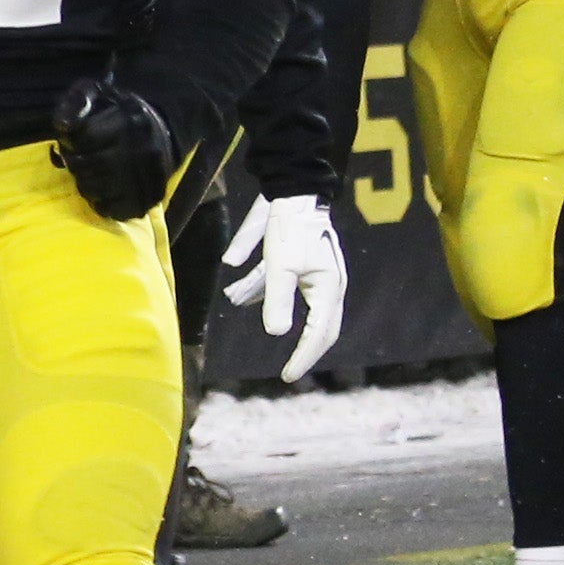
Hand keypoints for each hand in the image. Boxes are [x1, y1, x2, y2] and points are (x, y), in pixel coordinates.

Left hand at [48, 77, 176, 220]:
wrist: (161, 133)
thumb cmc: (118, 112)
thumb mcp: (97, 94)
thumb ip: (76, 102)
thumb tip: (64, 127)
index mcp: (131, 120)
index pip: (84, 138)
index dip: (71, 141)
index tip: (74, 141)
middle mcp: (144, 149)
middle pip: (87, 167)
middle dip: (76, 164)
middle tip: (81, 160)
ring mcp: (149, 178)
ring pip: (95, 191)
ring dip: (85, 185)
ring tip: (92, 173)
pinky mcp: (150, 200)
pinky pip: (111, 211)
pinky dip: (101, 204)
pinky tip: (105, 189)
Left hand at [217, 192, 349, 379]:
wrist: (294, 188)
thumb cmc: (290, 229)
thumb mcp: (280, 267)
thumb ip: (277, 300)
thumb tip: (276, 333)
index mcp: (328, 289)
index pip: (320, 334)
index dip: (303, 357)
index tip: (287, 376)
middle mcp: (326, 283)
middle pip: (319, 325)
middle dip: (301, 346)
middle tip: (289, 369)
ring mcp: (314, 270)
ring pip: (292, 298)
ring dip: (264, 302)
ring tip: (235, 299)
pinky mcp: (297, 256)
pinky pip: (280, 280)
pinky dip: (259, 286)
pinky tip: (237, 289)